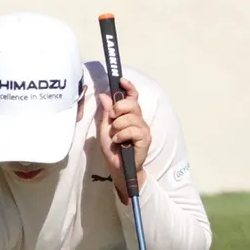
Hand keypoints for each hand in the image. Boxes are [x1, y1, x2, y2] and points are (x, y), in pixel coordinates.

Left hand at [96, 76, 149, 202]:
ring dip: (118, 126)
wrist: (117, 167)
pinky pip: (132, 130)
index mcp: (129, 115)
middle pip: (132, 103)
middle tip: (112, 119)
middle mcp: (138, 119)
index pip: (132, 96)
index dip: (129, 87)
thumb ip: (106, 112)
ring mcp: (143, 129)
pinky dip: (121, 135)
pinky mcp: (145, 139)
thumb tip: (104, 95)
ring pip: (130, 117)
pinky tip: (119, 142)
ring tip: (115, 136)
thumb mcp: (104, 128)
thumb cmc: (112, 148)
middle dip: (118, 108)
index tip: (121, 81)